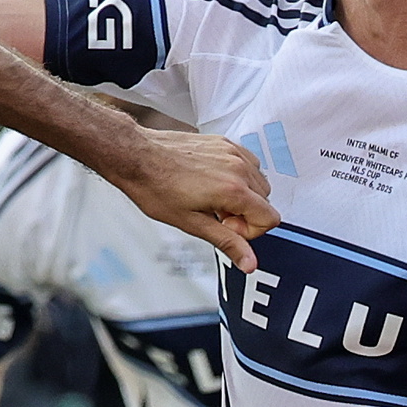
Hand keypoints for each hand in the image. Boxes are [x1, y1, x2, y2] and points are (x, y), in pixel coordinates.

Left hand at [109, 115, 269, 269]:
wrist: (137, 156)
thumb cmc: (156, 188)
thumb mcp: (192, 223)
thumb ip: (227, 242)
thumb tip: (249, 263)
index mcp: (233, 190)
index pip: (270, 219)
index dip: (249, 231)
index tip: (224, 226)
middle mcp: (238, 167)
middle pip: (266, 201)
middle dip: (246, 214)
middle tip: (216, 215)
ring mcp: (232, 152)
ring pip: (259, 182)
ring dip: (243, 195)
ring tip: (213, 198)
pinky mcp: (224, 142)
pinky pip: (248, 163)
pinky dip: (239, 176)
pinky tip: (213, 182)